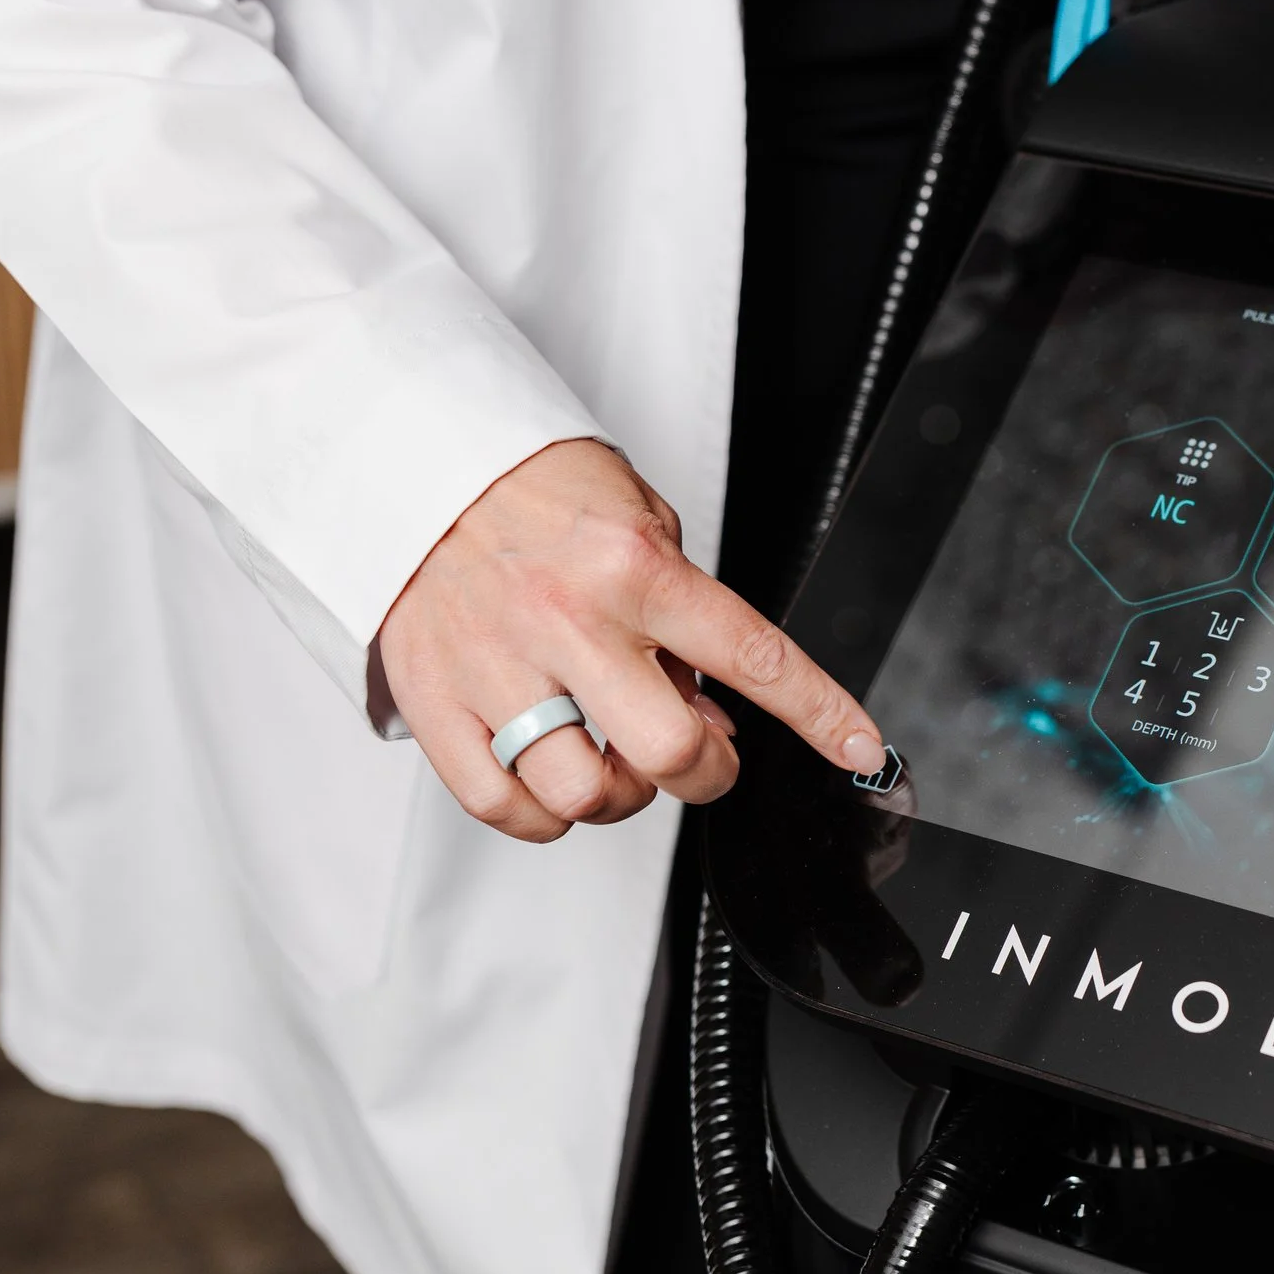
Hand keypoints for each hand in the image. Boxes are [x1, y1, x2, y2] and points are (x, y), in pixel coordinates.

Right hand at [377, 438, 886, 842]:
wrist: (413, 459)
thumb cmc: (537, 491)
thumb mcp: (641, 524)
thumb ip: (683, 616)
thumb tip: (714, 713)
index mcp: (634, 568)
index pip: (752, 655)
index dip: (819, 712)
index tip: (860, 747)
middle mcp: (568, 619)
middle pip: (669, 752)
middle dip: (704, 772)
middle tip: (698, 753)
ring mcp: (495, 666)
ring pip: (583, 794)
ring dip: (618, 796)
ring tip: (611, 757)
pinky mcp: (432, 698)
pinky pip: (500, 804)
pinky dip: (539, 814)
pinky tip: (550, 775)